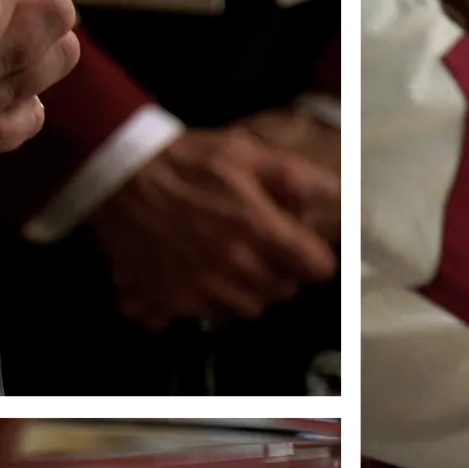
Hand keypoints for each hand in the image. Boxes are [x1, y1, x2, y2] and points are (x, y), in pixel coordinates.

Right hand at [97, 126, 340, 327]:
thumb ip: (298, 178)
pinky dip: (215, 300)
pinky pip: (212, 314)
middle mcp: (238, 265)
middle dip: (280, 270)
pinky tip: (205, 273)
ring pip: (252, 307)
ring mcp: (205, 287)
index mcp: (261, 229)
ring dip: (250, 289)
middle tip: (261, 245)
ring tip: (233, 261)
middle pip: (284, 289)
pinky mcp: (175, 298)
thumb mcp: (247, 153)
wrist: (120, 175)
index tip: (299, 244)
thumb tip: (349, 194)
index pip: (317, 267)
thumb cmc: (188, 160)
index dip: (313, 255)